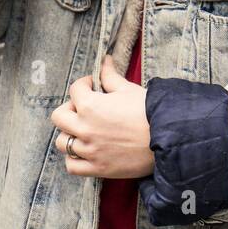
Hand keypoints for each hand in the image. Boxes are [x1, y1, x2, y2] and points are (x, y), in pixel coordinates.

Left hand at [50, 54, 155, 178]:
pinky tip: (85, 151)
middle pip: (59, 116)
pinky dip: (74, 159)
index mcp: (91, 106)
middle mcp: (85, 128)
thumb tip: (105, 60)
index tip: (94, 86)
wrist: (168, 139)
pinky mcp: (98, 168)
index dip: (85, 84)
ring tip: (84, 131)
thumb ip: (111, 76)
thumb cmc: (150, 112)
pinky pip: (72, 166)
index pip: (75, 89)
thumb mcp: (129, 90)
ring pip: (62, 142)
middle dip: (70, 109)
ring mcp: (90, 150)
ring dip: (70, 134)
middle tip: (84, 109)